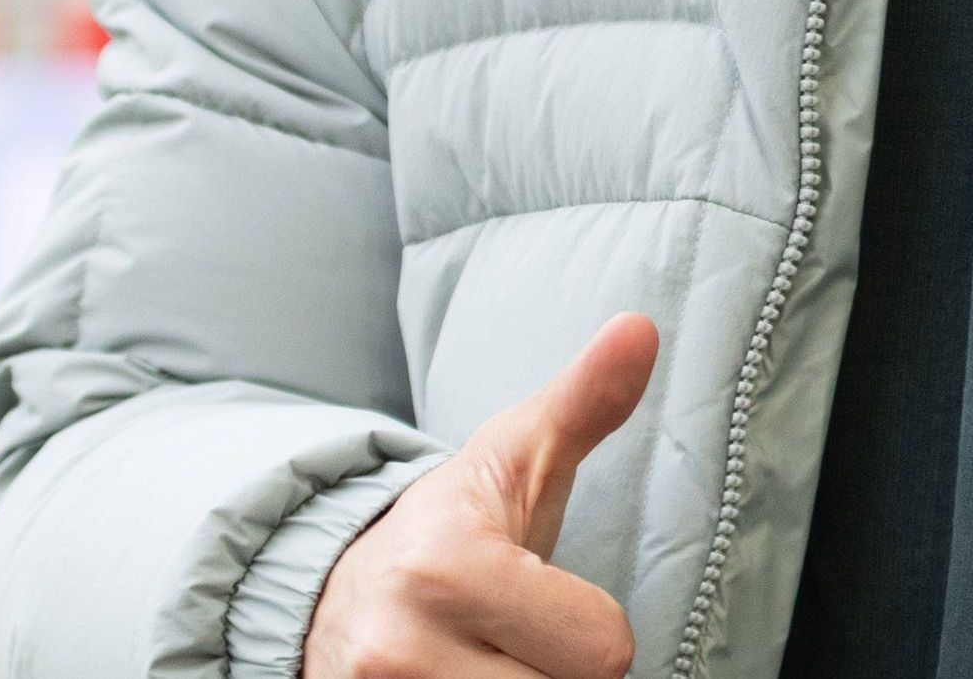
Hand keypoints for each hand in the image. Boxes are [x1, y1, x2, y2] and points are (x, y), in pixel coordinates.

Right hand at [305, 313, 658, 678]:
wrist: (331, 593)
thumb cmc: (450, 528)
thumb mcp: (515, 459)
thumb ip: (586, 402)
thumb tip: (642, 328)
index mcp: (450, 566)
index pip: (603, 650)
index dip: (593, 630)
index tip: (550, 603)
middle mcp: (403, 647)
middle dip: (554, 670)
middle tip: (518, 638)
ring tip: (491, 659)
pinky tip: (468, 678)